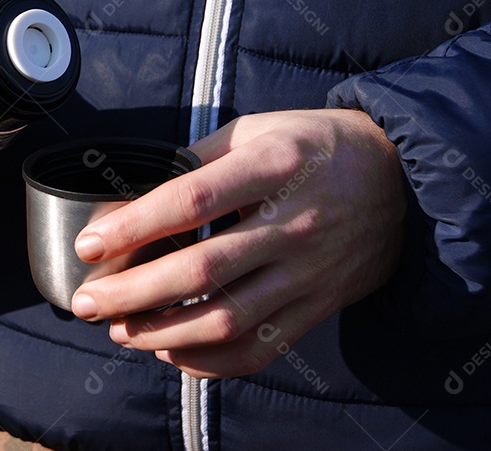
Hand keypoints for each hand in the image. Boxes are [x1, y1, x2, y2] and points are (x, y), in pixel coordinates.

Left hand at [70, 109, 406, 377]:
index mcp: (275, 166)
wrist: (402, 181)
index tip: (89, 244)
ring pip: (226, 319)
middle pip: (201, 270)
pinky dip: (210, 361)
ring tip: (119, 330)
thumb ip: (200, 159)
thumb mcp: (259, 130)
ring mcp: (310, 272)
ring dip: (162, 333)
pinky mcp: (319, 305)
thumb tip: (136, 199)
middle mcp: (294, 223)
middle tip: (87, 302)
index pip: (191, 202)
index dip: (133, 225)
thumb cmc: (315, 146)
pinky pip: (260, 348)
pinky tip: (171, 351)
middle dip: (132, 292)